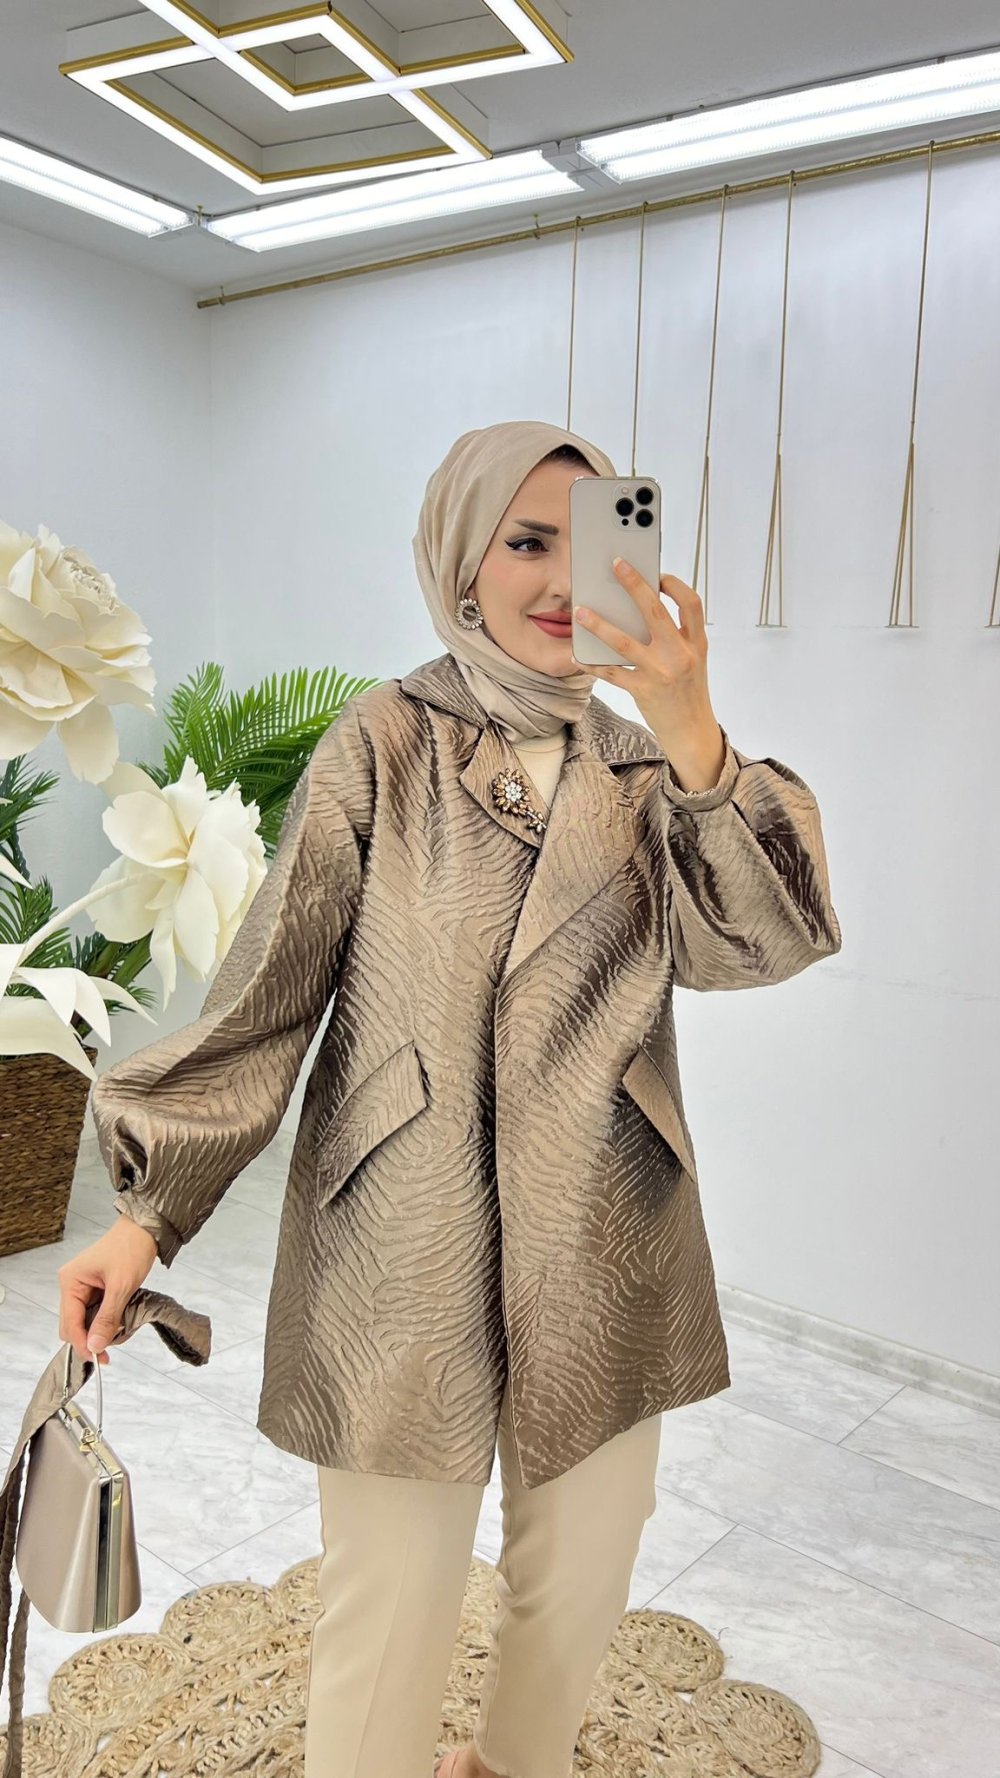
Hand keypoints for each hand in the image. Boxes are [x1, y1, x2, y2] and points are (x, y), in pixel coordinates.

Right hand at [58, 1219, 157, 1365]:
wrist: (146, 1229)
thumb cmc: (131, 1249)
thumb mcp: (121, 1286)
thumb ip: (107, 1318)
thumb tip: (95, 1346)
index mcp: (70, 1282)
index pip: (69, 1324)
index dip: (83, 1344)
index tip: (99, 1359)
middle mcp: (72, 1285)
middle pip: (73, 1326)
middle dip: (92, 1338)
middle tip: (110, 1351)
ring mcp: (83, 1288)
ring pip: (85, 1322)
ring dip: (101, 1330)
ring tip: (123, 1329)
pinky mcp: (95, 1290)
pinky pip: (96, 1314)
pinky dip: (108, 1321)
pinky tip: (122, 1320)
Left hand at [573, 559, 717, 753]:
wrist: (692, 732)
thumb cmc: (688, 692)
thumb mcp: (692, 660)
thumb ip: (675, 636)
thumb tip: (639, 609)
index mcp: (696, 644)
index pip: (691, 604)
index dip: (675, 585)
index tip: (658, 574)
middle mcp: (680, 655)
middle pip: (655, 612)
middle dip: (635, 585)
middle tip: (617, 564)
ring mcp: (660, 673)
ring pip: (624, 642)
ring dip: (599, 625)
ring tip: (580, 612)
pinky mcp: (642, 691)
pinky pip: (611, 673)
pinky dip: (592, 664)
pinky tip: (576, 656)